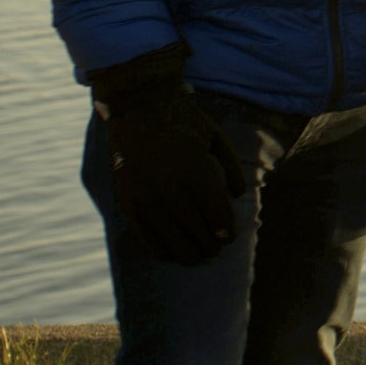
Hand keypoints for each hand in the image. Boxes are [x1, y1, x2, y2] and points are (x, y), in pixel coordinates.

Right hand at [89, 47, 246, 265]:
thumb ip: (230, 166)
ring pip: (169, 236)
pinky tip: (168, 253)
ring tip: (196, 256)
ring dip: (185, 251)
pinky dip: (157, 246)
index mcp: (196, 171)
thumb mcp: (215, 136)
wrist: (139, 108)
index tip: (229, 238)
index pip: (215, 213)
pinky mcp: (127, 198)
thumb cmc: (184, 121)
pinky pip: (143, 232)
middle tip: (215, 250)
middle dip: (208, 245)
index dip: (224, 230)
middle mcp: (170, 187)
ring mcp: (146, 195)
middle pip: (194, 229)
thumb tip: (238, 195)